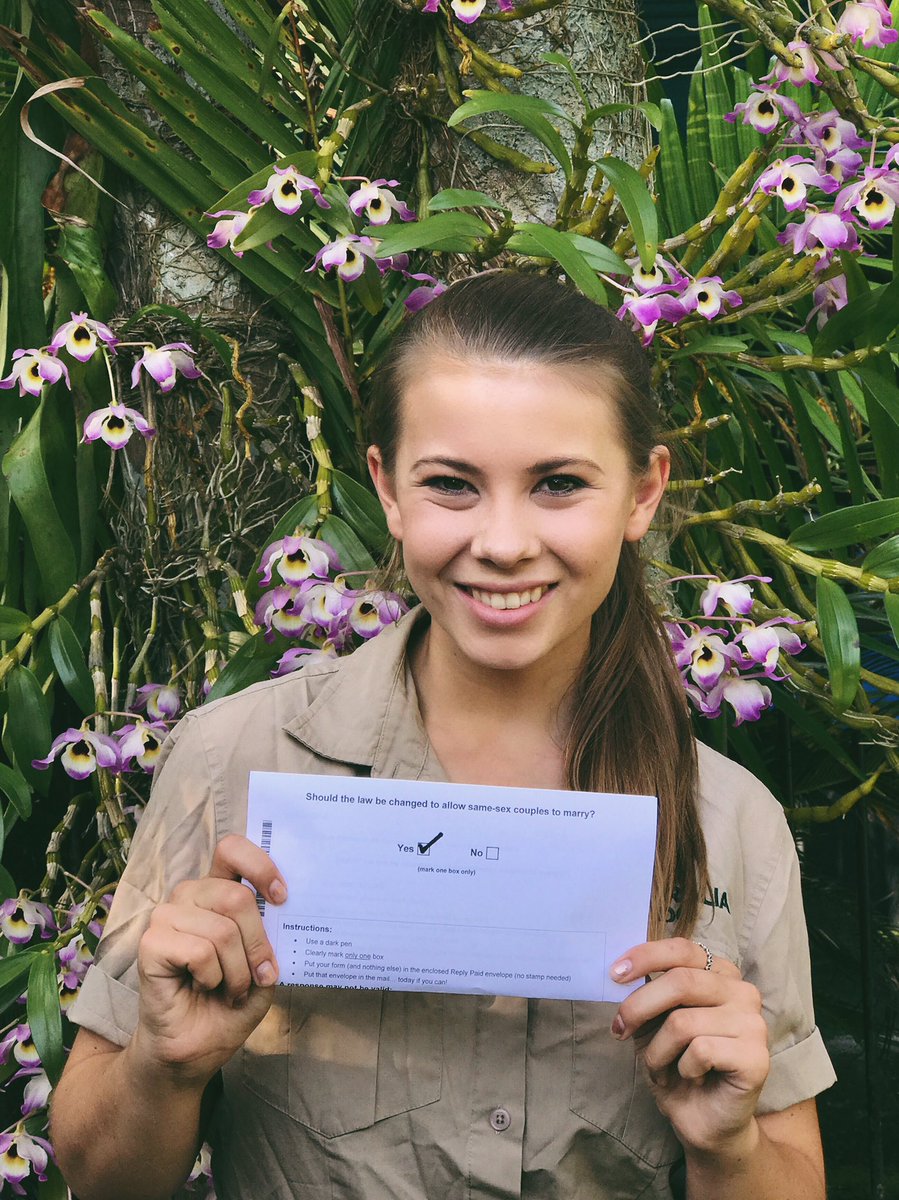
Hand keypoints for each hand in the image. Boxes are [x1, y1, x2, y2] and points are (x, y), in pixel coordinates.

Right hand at [133, 834, 286, 1086]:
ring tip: (227, 988)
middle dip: (257, 945)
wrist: (195, 1051)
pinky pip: (200, 950)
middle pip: (237, 896)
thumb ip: (272, 936)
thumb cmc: (227, 1006)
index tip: (281, 896)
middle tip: (257, 976)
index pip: (231, 849)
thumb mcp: (264, 968)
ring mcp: (166, 917)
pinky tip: (201, 988)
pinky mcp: (151, 943)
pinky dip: (213, 977)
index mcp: (216, 891)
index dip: (260, 865)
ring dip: (236, 971)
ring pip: (222, 929)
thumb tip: (284, 908)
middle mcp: (190, 896)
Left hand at [609, 937, 769, 1155]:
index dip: (646, 957)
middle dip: (638, 1007)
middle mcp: (743, 992)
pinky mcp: (756, 1057)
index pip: (682, 949)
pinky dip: (680, 1068)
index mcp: (720, 974)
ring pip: (683, 1022)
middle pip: (680, 982)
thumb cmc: (678, 1066)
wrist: (704, 1121)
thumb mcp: (655, 1022)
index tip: (614, 974)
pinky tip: (689, 1078)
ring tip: (660, 1067)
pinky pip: (700, 1051)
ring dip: (657, 1051)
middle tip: (619, 1029)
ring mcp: (754, 1023)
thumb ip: (648, 992)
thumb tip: (620, 970)